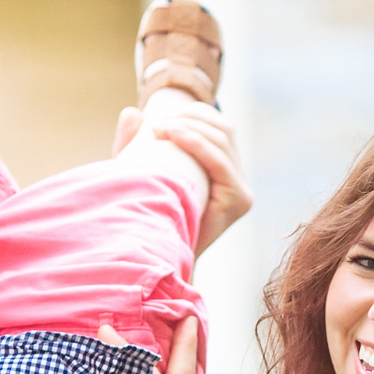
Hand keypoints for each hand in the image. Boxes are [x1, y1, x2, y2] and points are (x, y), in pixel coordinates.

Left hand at [111, 101, 250, 255]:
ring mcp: (242, 191)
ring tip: (158, 129)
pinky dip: (197, 143)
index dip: (194, 113)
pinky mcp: (239, 201)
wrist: (158, 260)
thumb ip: (131, 143)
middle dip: (190, 118)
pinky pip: (221, 163)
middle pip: (223, 130)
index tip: (159, 117)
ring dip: (190, 127)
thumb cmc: (148, 217)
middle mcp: (239, 181)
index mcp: (225, 172)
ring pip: (223, 140)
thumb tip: (132, 113)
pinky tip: (172, 134)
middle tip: (155, 125)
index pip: (219, 128)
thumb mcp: (139, 174)